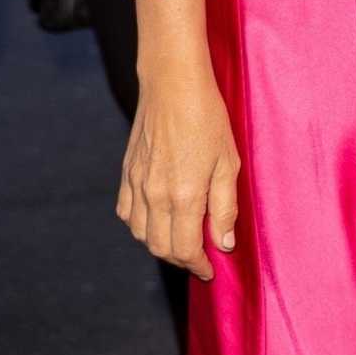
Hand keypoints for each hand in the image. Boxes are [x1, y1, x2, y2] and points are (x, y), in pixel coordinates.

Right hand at [117, 67, 240, 280]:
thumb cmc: (207, 119)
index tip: (210, 270)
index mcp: (184, 196)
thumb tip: (222, 243)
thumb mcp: (229, 163)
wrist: (173, 84)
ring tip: (180, 241)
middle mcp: (155, 195)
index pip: (185, 250)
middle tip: (199, 258)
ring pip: (140, 234)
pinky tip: (155, 220)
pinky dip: (139, 225)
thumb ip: (224, 207)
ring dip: (160, 245)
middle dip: (181, 260)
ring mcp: (137, 184)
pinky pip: (126, 212)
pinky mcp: (127, 172)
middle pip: (160, 248)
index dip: (198, 266)